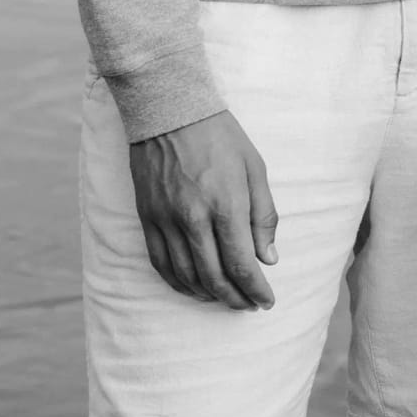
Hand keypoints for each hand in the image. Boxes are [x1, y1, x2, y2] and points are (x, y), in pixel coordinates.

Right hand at [129, 108, 278, 306]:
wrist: (169, 110)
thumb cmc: (219, 136)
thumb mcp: (254, 169)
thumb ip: (264, 216)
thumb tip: (268, 259)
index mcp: (226, 206)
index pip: (243, 265)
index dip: (256, 290)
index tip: (267, 302)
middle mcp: (194, 219)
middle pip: (215, 278)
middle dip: (235, 299)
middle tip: (249, 306)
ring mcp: (166, 220)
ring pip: (186, 276)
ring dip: (208, 295)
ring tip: (224, 299)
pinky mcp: (148, 217)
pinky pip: (160, 263)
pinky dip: (177, 282)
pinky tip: (192, 288)